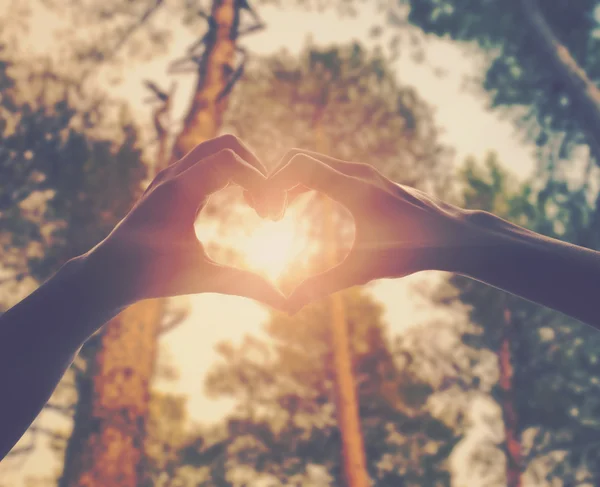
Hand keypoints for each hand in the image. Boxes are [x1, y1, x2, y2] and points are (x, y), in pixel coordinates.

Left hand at [82, 135, 285, 309]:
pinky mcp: (171, 184)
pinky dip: (230, 174)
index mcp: (180, 191)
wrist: (110, 273)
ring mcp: (170, 176)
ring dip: (244, 169)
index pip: (230, 160)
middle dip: (256, 168)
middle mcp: (174, 176)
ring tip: (258, 205)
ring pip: (216, 151)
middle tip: (268, 203)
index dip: (259, 180)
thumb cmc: (152, 276)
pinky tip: (241, 203)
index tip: (271, 214)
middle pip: (226, 145)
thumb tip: (285, 303)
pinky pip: (207, 164)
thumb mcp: (201, 279)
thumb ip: (244, 284)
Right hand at [265, 149, 489, 311]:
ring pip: (313, 164)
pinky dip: (306, 183)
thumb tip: (290, 305)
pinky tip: (300, 208)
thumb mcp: (364, 269)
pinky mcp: (367, 180)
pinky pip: (326, 171)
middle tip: (267, 215)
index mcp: (353, 187)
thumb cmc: (413, 250)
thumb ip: (324, 284)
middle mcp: (356, 173)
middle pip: (299, 159)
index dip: (272, 183)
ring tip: (278, 215)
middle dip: (276, 181)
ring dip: (290, 182)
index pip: (298, 166)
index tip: (265, 214)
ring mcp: (363, 173)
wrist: (453, 235)